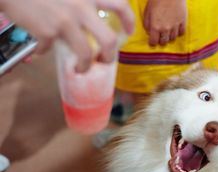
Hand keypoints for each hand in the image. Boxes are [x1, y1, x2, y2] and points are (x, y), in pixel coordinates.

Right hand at [0, 0, 134, 72]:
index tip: (129, 31)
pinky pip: (49, 48)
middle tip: (106, 60)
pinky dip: (44, 49)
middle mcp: (81, 6)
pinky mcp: (48, 31)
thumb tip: (89, 19)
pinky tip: (40, 46)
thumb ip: (81, 1)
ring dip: (84, 66)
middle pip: (109, 39)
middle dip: (110, 56)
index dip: (129, 21)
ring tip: (80, 69)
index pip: (120, 5)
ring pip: (86, 54)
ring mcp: (66, 20)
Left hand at [144, 0, 186, 45]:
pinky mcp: (183, 21)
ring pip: (172, 38)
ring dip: (169, 37)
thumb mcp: (147, 11)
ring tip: (168, 32)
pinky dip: (178, 33)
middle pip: (164, 42)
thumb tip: (149, 32)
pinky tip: (176, 29)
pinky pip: (181, 33)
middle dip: (161, 41)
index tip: (152, 41)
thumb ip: (147, 23)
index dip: (152, 42)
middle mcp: (165, 29)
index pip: (154, 42)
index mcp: (155, 26)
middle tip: (160, 37)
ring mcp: (175, 26)